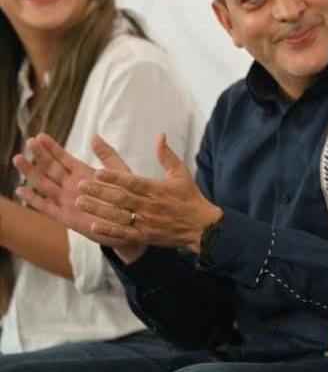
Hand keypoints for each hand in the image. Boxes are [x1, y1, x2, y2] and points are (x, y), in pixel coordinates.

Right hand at [13, 133, 136, 253]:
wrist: (132, 222)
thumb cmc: (127, 197)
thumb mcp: (119, 171)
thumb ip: (107, 155)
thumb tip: (94, 136)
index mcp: (83, 173)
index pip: (63, 158)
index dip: (52, 147)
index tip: (39, 135)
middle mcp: (71, 186)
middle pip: (51, 168)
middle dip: (39, 155)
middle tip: (28, 141)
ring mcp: (67, 200)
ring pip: (44, 184)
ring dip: (31, 172)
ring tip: (18, 158)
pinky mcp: (66, 216)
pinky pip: (46, 207)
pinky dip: (34, 199)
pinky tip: (21, 190)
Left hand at [75, 133, 220, 254]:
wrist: (202, 227)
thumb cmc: (190, 197)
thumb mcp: (181, 173)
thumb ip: (167, 155)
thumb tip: (160, 135)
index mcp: (157, 189)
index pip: (133, 182)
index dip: (115, 178)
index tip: (97, 172)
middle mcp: (150, 206)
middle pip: (121, 198)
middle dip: (100, 192)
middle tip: (80, 185)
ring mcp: (147, 222)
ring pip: (119, 215)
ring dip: (98, 209)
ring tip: (80, 202)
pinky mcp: (146, 236)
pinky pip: (125, 234)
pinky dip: (109, 231)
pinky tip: (93, 226)